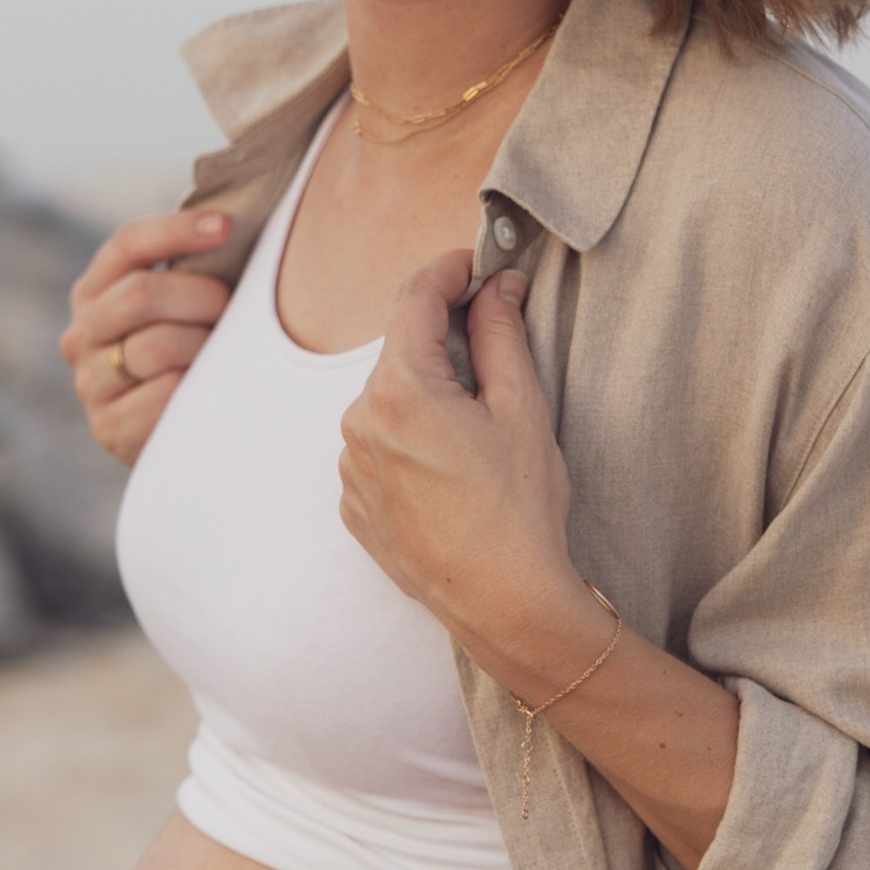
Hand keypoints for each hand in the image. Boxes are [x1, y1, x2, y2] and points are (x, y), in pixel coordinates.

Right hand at [62, 208, 232, 465]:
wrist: (184, 436)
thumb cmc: (195, 350)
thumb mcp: (186, 303)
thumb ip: (195, 264)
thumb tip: (232, 219)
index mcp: (95, 290)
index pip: (129, 245)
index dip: (178, 230)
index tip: (227, 226)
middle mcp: (81, 333)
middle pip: (142, 295)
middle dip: (202, 297)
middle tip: (232, 311)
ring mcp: (89, 383)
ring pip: (158, 346)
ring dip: (205, 346)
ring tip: (223, 353)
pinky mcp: (109, 428)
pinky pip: (166, 395)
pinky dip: (197, 388)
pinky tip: (210, 389)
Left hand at [337, 252, 584, 660]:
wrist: (503, 605)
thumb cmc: (519, 509)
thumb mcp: (521, 409)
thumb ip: (501, 334)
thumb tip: (497, 285)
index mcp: (398, 389)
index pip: (415, 297)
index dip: (449, 270)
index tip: (477, 263)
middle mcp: (356, 422)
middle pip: (401, 352)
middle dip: (444, 342)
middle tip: (497, 352)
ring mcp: (348, 468)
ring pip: (388, 403)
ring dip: (426, 397)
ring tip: (479, 436)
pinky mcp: (352, 505)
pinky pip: (378, 450)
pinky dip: (410, 443)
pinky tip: (454, 473)